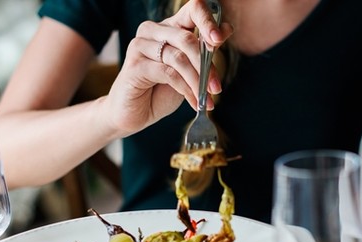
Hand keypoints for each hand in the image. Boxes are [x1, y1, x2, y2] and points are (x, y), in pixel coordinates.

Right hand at [103, 0, 233, 136]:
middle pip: (187, 39)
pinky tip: (194, 102)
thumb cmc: (162, 89)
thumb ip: (205, 50)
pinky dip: (186, 90)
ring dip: (197, 81)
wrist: (136, 113)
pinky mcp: (135, 65)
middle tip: (216, 88)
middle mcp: (152, 30)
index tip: (219, 40)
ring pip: (179, 58)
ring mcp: (140, 46)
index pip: (192, 10)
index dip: (208, 21)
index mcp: (169, 26)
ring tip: (206, 99)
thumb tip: (226, 29)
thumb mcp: (189, 69)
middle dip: (206, 66)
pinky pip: (168, 74)